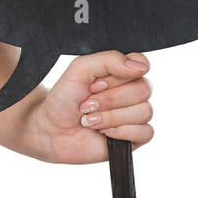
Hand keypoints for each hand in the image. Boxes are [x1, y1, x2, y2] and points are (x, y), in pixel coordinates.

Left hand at [27, 50, 153, 163]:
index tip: (96, 83)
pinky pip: (146, 132)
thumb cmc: (64, 98)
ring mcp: (135, 115)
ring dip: (111, 117)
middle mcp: (132, 92)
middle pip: (143, 90)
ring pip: (144, 111)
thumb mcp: (80, 69)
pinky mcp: (135, 138)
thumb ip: (109, 60)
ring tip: (89, 120)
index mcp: (122, 73)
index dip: (120, 75)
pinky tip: (104, 132)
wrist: (51, 130)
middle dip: (109, 99)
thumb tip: (142, 67)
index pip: (143, 64)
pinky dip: (121, 132)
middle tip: (86, 105)